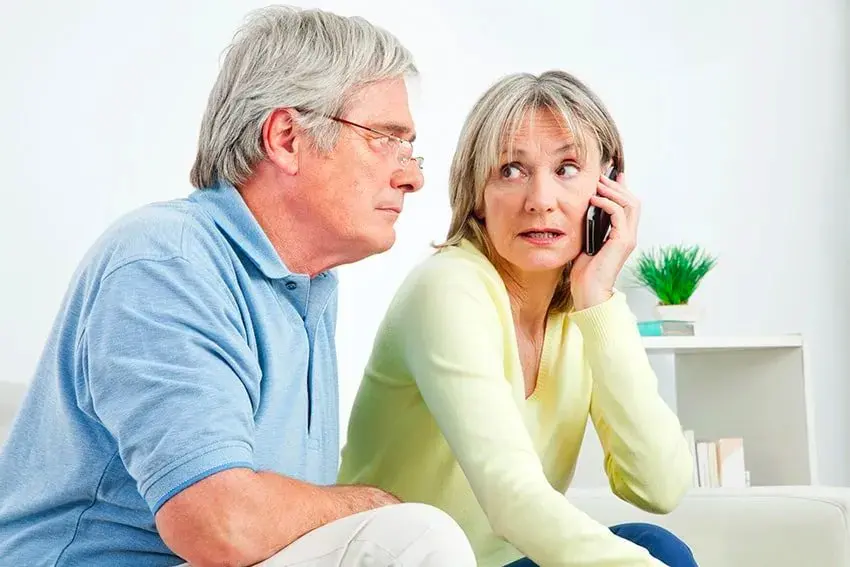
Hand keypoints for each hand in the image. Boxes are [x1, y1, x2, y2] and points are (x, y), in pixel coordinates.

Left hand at [570, 171, 639, 310]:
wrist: (589, 291)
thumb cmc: (585, 272)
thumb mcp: (586, 242)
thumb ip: (590, 227)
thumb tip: (583, 210)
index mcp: (622, 235)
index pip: (628, 206)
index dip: (621, 189)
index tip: (609, 176)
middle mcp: (628, 235)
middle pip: (633, 201)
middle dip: (617, 186)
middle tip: (602, 176)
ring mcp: (627, 238)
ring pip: (630, 204)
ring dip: (613, 191)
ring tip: (598, 184)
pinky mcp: (622, 241)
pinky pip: (619, 214)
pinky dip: (607, 203)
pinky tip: (594, 200)